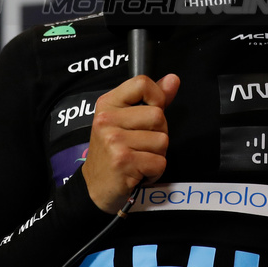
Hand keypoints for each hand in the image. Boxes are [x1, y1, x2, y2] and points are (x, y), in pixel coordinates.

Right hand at [81, 73, 179, 213]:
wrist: (94, 188)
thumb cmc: (113, 151)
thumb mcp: (126, 120)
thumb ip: (152, 99)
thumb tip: (173, 79)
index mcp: (108, 104)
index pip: (142, 83)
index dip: (157, 97)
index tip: (151, 112)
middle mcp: (107, 120)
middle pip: (158, 115)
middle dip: (159, 133)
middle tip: (141, 145)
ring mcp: (114, 141)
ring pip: (162, 140)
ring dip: (157, 155)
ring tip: (139, 159)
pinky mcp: (123, 162)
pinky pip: (160, 162)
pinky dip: (155, 171)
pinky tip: (139, 172)